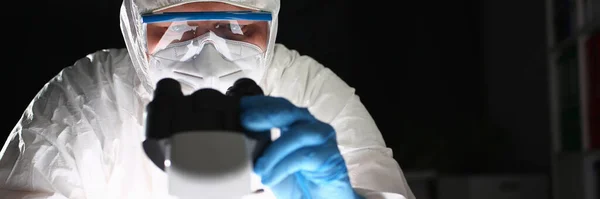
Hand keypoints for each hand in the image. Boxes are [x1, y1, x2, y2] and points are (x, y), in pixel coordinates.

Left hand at [240, 96, 363, 198]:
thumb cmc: (293, 180)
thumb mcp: (270, 161)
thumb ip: (258, 146)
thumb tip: (235, 137)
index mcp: (295, 122)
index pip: (277, 105)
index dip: (259, 104)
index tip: (239, 108)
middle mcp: (311, 125)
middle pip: (289, 111)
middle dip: (266, 115)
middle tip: (245, 122)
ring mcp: (323, 139)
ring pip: (296, 134)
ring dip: (273, 152)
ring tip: (258, 170)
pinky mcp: (331, 156)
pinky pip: (303, 157)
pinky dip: (282, 168)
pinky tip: (269, 179)